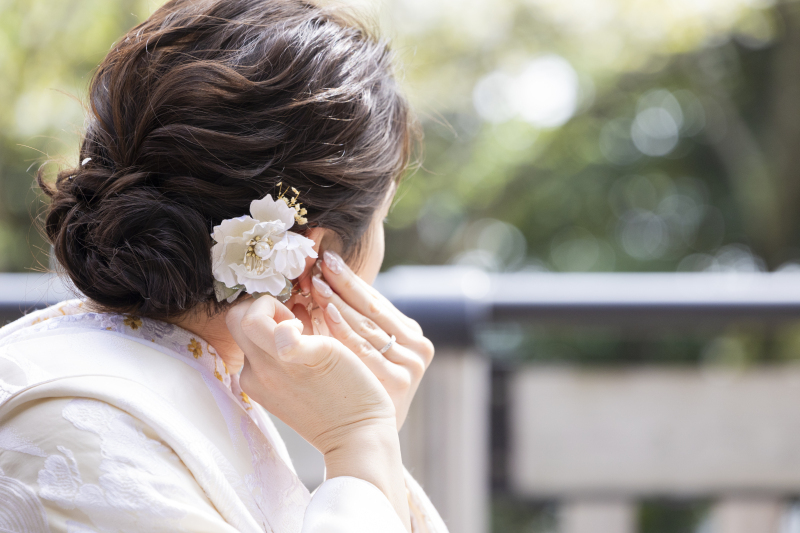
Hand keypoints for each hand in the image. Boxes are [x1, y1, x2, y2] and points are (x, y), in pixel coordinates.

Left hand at [226, 296, 410, 529]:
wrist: (357, 436)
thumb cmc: (352, 391)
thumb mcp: (329, 352)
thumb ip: (296, 339)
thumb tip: (281, 328)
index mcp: (268, 361)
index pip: (246, 316)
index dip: (271, 305)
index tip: (297, 317)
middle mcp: (255, 374)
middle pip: (241, 326)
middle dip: (267, 315)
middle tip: (298, 323)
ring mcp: (259, 387)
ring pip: (252, 342)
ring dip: (274, 332)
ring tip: (306, 341)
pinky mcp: (267, 396)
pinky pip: (262, 359)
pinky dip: (278, 349)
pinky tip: (303, 357)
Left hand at [309, 250, 434, 429]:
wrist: (365, 440)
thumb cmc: (359, 390)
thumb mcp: (367, 352)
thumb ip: (354, 321)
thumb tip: (322, 282)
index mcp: (414, 337)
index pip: (377, 301)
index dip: (350, 279)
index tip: (328, 258)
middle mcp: (417, 348)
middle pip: (372, 309)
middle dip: (344, 284)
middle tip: (320, 262)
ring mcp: (410, 366)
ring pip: (367, 326)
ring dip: (339, 301)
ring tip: (316, 282)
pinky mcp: (399, 382)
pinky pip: (364, 349)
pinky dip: (343, 329)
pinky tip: (325, 312)